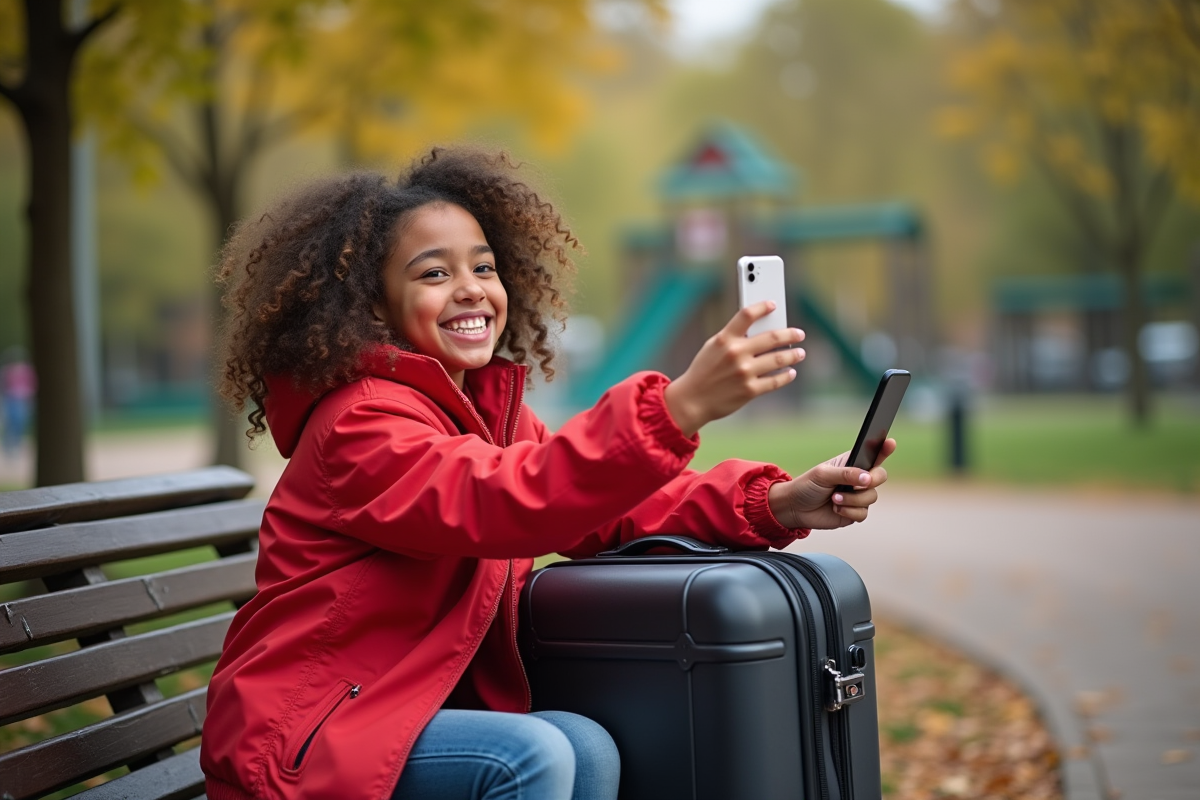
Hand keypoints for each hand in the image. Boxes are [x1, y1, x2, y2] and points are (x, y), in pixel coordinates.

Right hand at [664, 302, 804, 435]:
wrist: (692, 400)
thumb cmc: (704, 371)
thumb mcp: (712, 348)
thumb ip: (733, 337)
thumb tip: (761, 330)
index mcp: (724, 339)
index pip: (746, 315)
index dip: (762, 307)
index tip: (773, 305)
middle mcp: (736, 353)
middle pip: (771, 337)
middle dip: (790, 334)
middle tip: (799, 334)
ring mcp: (744, 372)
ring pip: (779, 359)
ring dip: (793, 355)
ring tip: (800, 353)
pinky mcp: (750, 390)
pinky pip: (775, 381)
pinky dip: (786, 376)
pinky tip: (791, 372)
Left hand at [767, 439, 896, 529]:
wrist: (795, 508)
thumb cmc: (807, 486)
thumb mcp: (823, 475)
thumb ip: (846, 475)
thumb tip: (867, 479)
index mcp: (851, 463)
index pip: (873, 454)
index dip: (884, 448)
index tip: (890, 442)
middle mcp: (858, 478)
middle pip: (880, 476)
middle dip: (871, 480)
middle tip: (859, 483)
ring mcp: (858, 496)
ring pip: (871, 497)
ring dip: (852, 499)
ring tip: (834, 498)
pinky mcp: (854, 512)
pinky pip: (863, 513)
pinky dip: (849, 511)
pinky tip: (836, 508)